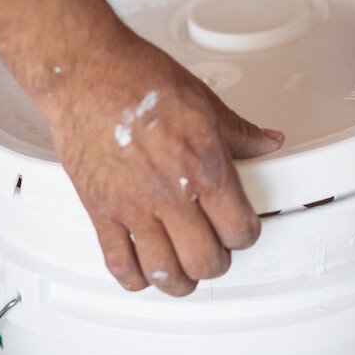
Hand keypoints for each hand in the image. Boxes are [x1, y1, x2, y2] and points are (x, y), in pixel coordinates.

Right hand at [36, 28, 283, 295]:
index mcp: (205, 168)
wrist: (87, 74)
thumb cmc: (139, 80)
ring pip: (165, 273)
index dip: (244, 235)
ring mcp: (135, 207)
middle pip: (206, 262)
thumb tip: (267, 142)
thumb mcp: (204, 102)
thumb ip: (239, 133)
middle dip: (214, 263)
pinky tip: (141, 271)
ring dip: (178, 280)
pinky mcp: (101, 212)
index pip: (240, 230)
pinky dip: (134, 278)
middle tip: (211, 253)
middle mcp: (172, 195)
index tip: (238, 230)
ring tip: (181, 272)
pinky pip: (119, 263)